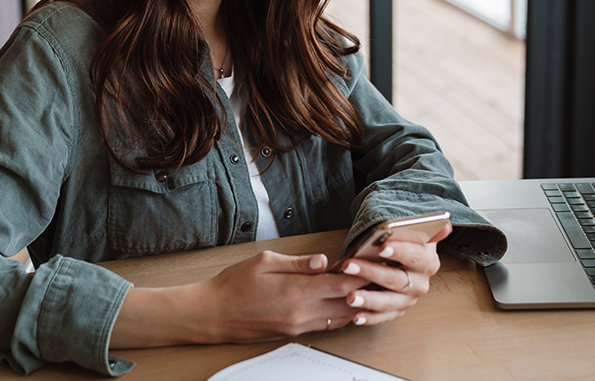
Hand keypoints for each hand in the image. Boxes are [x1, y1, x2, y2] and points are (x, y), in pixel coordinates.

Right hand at [111, 250, 367, 347]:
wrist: (213, 315)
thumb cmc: (234, 284)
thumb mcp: (265, 261)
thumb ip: (299, 262)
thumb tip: (324, 260)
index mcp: (296, 291)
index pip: (342, 284)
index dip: (362, 274)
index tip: (376, 263)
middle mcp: (302, 313)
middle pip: (347, 303)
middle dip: (365, 289)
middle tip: (381, 275)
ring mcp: (299, 326)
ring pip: (340, 317)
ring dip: (355, 304)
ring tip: (370, 288)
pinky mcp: (294, 333)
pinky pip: (326, 324)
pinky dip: (339, 313)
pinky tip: (345, 302)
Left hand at [338, 222, 450, 326]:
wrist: (404, 262)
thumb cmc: (403, 245)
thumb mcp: (413, 235)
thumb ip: (425, 230)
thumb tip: (445, 226)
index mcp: (427, 261)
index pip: (415, 256)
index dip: (399, 251)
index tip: (381, 247)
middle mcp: (421, 283)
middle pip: (397, 279)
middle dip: (371, 272)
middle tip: (349, 266)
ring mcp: (409, 300)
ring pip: (389, 302)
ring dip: (369, 300)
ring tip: (350, 297)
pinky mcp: (397, 311)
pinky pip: (383, 317)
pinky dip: (370, 318)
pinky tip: (356, 317)